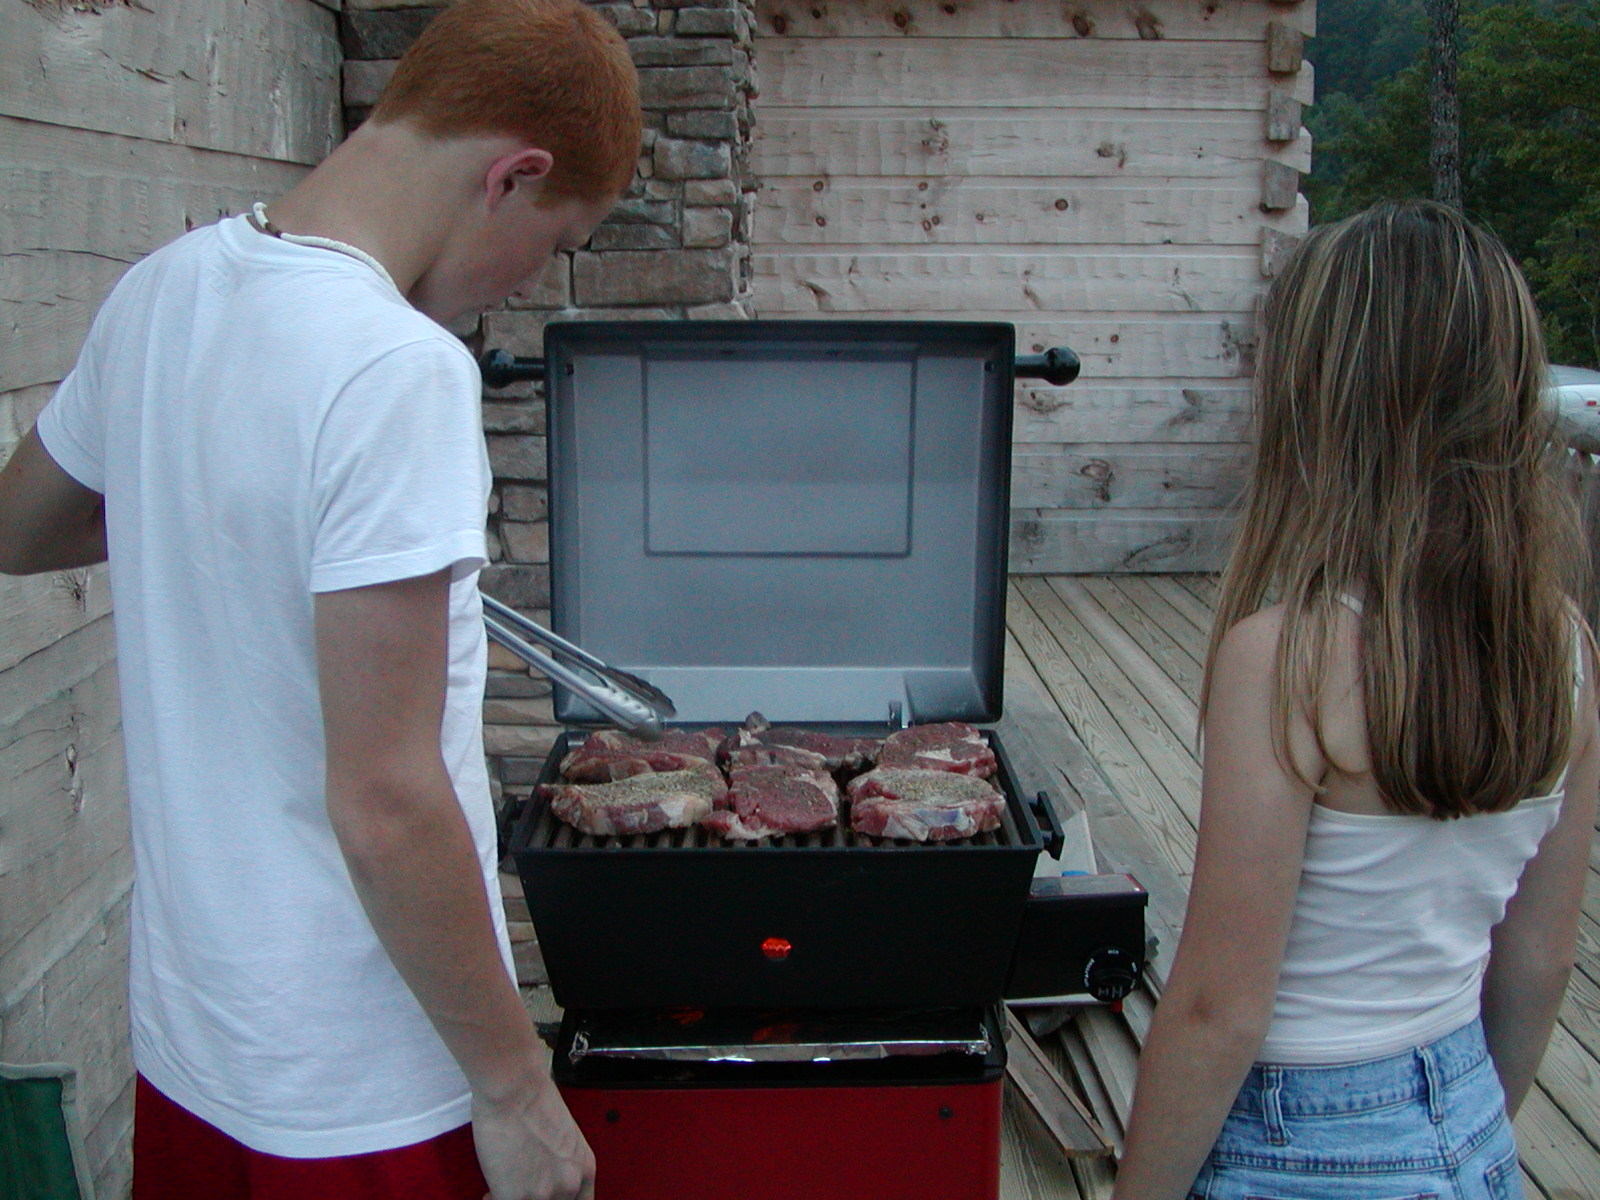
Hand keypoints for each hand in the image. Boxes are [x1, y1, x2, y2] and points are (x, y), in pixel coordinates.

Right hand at [472, 1078, 595, 1199]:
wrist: (515, 1089)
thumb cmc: (535, 1099)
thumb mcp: (565, 1138)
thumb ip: (561, 1164)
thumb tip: (547, 1176)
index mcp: (584, 1169)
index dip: (561, 1199)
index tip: (545, 1195)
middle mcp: (569, 1185)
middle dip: (533, 1198)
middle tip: (521, 1190)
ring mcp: (543, 1195)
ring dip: (515, 1198)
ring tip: (502, 1188)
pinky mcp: (515, 1197)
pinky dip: (493, 1198)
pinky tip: (491, 1189)